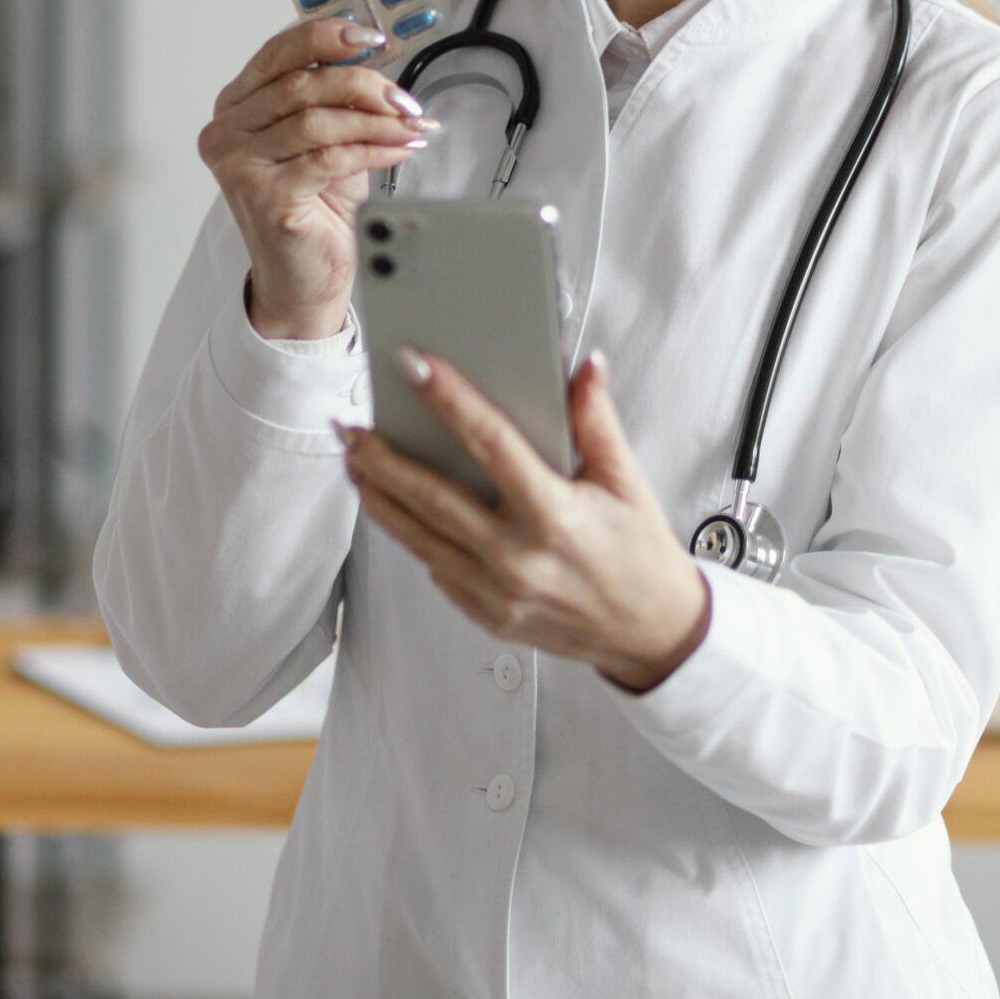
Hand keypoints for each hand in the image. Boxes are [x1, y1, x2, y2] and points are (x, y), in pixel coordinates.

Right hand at [198, 16, 440, 339]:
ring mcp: (238, 165)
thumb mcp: (327, 139)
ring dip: (375, 121)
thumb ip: (337, 100)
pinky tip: (399, 151)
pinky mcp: (263, 196)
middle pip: (301, 84)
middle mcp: (226, 131)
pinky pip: (328, 158)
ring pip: (316, 121)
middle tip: (405, 100)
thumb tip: (376, 63)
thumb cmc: (314, 208)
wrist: (303, 279)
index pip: (278, 52)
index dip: (326, 37)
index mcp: (236, 105)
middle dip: (364, 86)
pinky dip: (372, 150)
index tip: (373, 38)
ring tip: (411, 128)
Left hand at [337, 347, 712, 692]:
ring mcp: (496, 593)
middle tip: (349, 425)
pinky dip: (411, 534)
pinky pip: (435, 567)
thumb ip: (597, 420)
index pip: (490, 443)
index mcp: (555, 516)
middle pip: (431, 496)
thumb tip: (582, 365)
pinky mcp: (485, 614)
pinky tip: (394, 506)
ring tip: (355, 461)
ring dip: (379, 495)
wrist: (649, 633)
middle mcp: (518, 558)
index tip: (415, 366)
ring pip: (417, 537)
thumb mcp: (626, 481)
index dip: (449, 400)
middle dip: (382, 456)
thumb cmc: (639, 554)